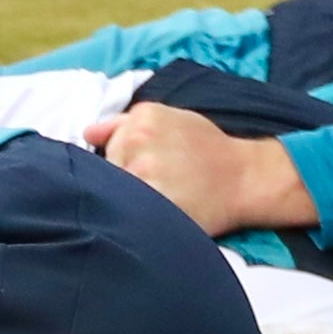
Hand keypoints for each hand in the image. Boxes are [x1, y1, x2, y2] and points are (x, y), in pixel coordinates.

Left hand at [86, 101, 315, 235]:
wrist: (244, 177)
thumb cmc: (208, 149)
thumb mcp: (169, 120)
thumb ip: (123, 124)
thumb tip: (88, 133)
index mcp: (141, 116)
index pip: (105, 145)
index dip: (121, 163)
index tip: (145, 170)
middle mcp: (138, 140)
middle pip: (107, 170)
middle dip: (124, 181)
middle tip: (158, 185)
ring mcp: (143, 172)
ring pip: (114, 193)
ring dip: (129, 201)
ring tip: (160, 198)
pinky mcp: (152, 202)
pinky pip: (128, 212)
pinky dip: (137, 216)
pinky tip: (158, 212)